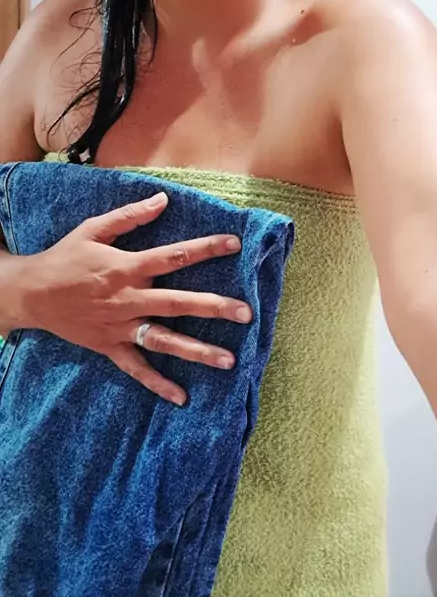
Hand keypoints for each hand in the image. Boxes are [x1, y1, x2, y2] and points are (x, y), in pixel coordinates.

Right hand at [25, 193, 251, 405]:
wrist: (30, 294)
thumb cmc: (65, 258)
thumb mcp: (93, 229)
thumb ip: (130, 216)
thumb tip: (163, 199)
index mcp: (126, 267)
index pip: (173, 256)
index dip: (205, 248)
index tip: (234, 244)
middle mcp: (127, 299)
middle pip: (177, 303)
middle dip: (213, 308)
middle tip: (246, 314)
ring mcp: (119, 327)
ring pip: (163, 340)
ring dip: (196, 351)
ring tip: (229, 361)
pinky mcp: (109, 346)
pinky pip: (136, 369)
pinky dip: (157, 384)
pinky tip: (182, 397)